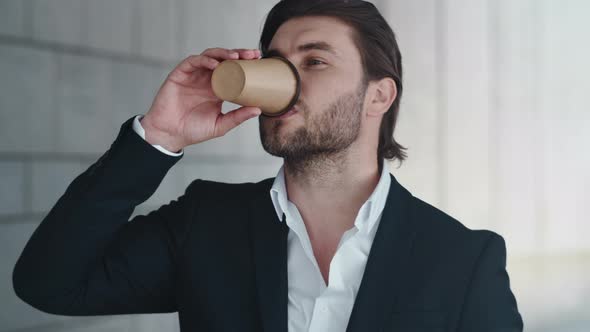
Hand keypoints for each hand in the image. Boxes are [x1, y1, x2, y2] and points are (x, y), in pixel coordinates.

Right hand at [140, 48, 261, 151]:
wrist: (170, 135)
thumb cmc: (193, 130)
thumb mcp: (221, 124)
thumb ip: (238, 117)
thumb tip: (259, 110)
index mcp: (217, 88)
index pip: (233, 71)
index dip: (245, 64)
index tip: (259, 60)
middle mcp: (206, 79)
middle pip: (224, 60)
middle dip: (238, 54)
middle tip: (252, 54)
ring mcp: (193, 75)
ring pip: (209, 56)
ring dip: (223, 54)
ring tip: (235, 56)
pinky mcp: (180, 74)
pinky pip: (193, 62)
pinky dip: (205, 60)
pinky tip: (215, 64)